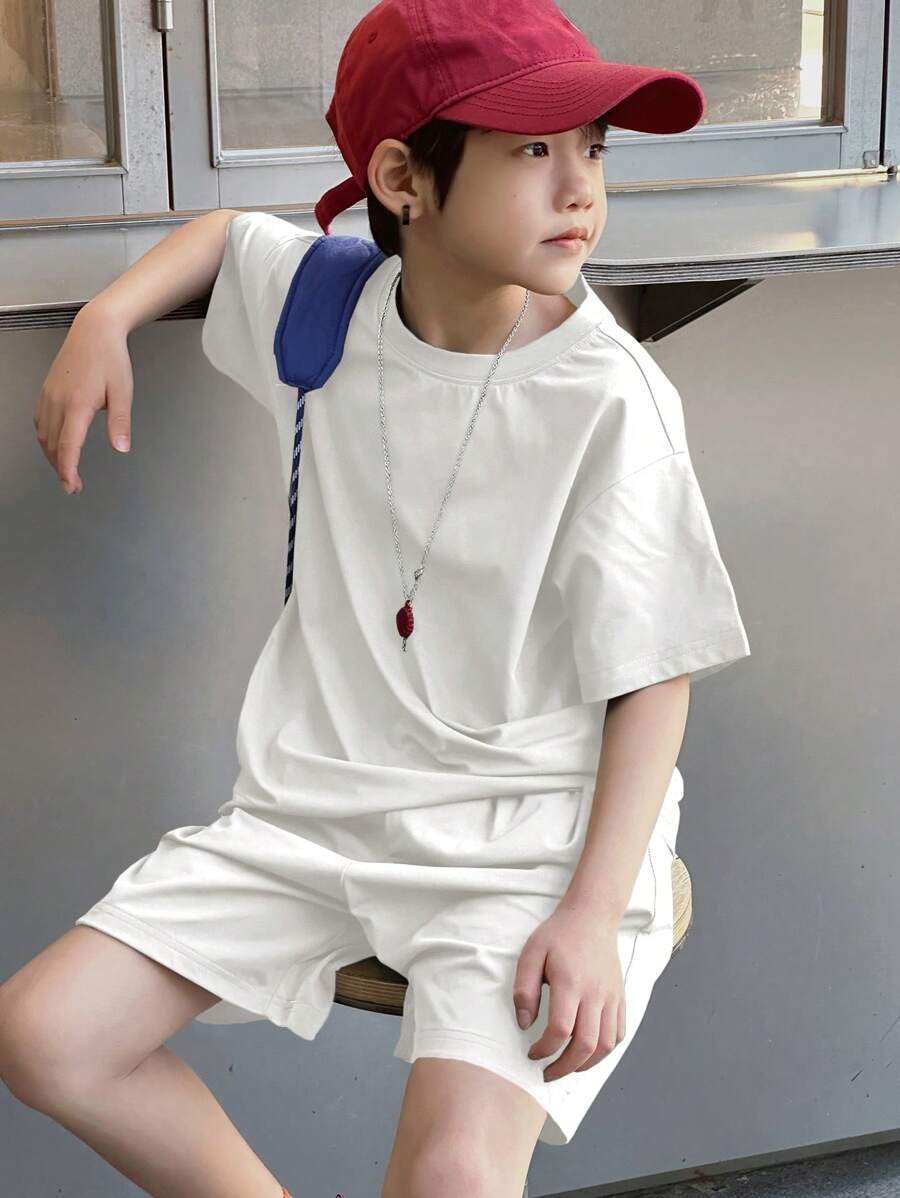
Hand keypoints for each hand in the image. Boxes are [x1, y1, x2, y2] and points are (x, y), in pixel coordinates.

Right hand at [34, 300, 133, 493]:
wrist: (94, 330)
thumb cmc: (110, 358)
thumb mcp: (123, 392)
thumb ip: (120, 422)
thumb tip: (121, 448)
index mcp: (76, 405)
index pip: (67, 447)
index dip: (68, 470)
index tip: (72, 486)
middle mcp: (57, 402)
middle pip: (52, 445)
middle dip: (60, 468)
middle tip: (72, 485)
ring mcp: (49, 395)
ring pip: (43, 434)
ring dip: (51, 455)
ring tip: (65, 469)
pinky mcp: (47, 389)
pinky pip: (39, 420)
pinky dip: (45, 438)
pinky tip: (54, 443)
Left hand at [513, 901, 623, 1082]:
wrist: (592, 916)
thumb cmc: (558, 934)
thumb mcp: (531, 954)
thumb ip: (524, 990)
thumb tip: (524, 1024)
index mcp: (571, 983)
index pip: (560, 1030)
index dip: (545, 1049)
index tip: (532, 1053)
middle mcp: (595, 993)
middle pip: (586, 1045)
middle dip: (565, 1067)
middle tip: (548, 1073)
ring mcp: (611, 996)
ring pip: (606, 1045)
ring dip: (586, 1064)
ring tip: (568, 1068)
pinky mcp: (620, 997)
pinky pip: (619, 1033)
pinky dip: (605, 1051)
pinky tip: (589, 1053)